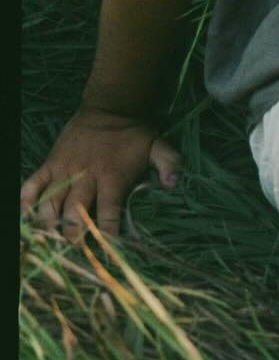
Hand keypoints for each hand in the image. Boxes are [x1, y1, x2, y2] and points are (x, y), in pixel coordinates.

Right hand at [20, 108, 179, 241]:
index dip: (107, 234)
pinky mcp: (51, 163)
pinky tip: (25, 215)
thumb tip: (173, 183)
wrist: (110, 107)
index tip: (106, 252)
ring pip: (51, 202)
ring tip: (50, 241)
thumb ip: (169, 163)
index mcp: (112, 177)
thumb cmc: (135, 134)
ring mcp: (65, 170)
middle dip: (73, 235)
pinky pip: (33, 183)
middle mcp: (86, 176)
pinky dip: (26, 200)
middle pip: (75, 212)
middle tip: (73, 252)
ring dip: (49, 224)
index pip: (108, 211)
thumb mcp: (159, 146)